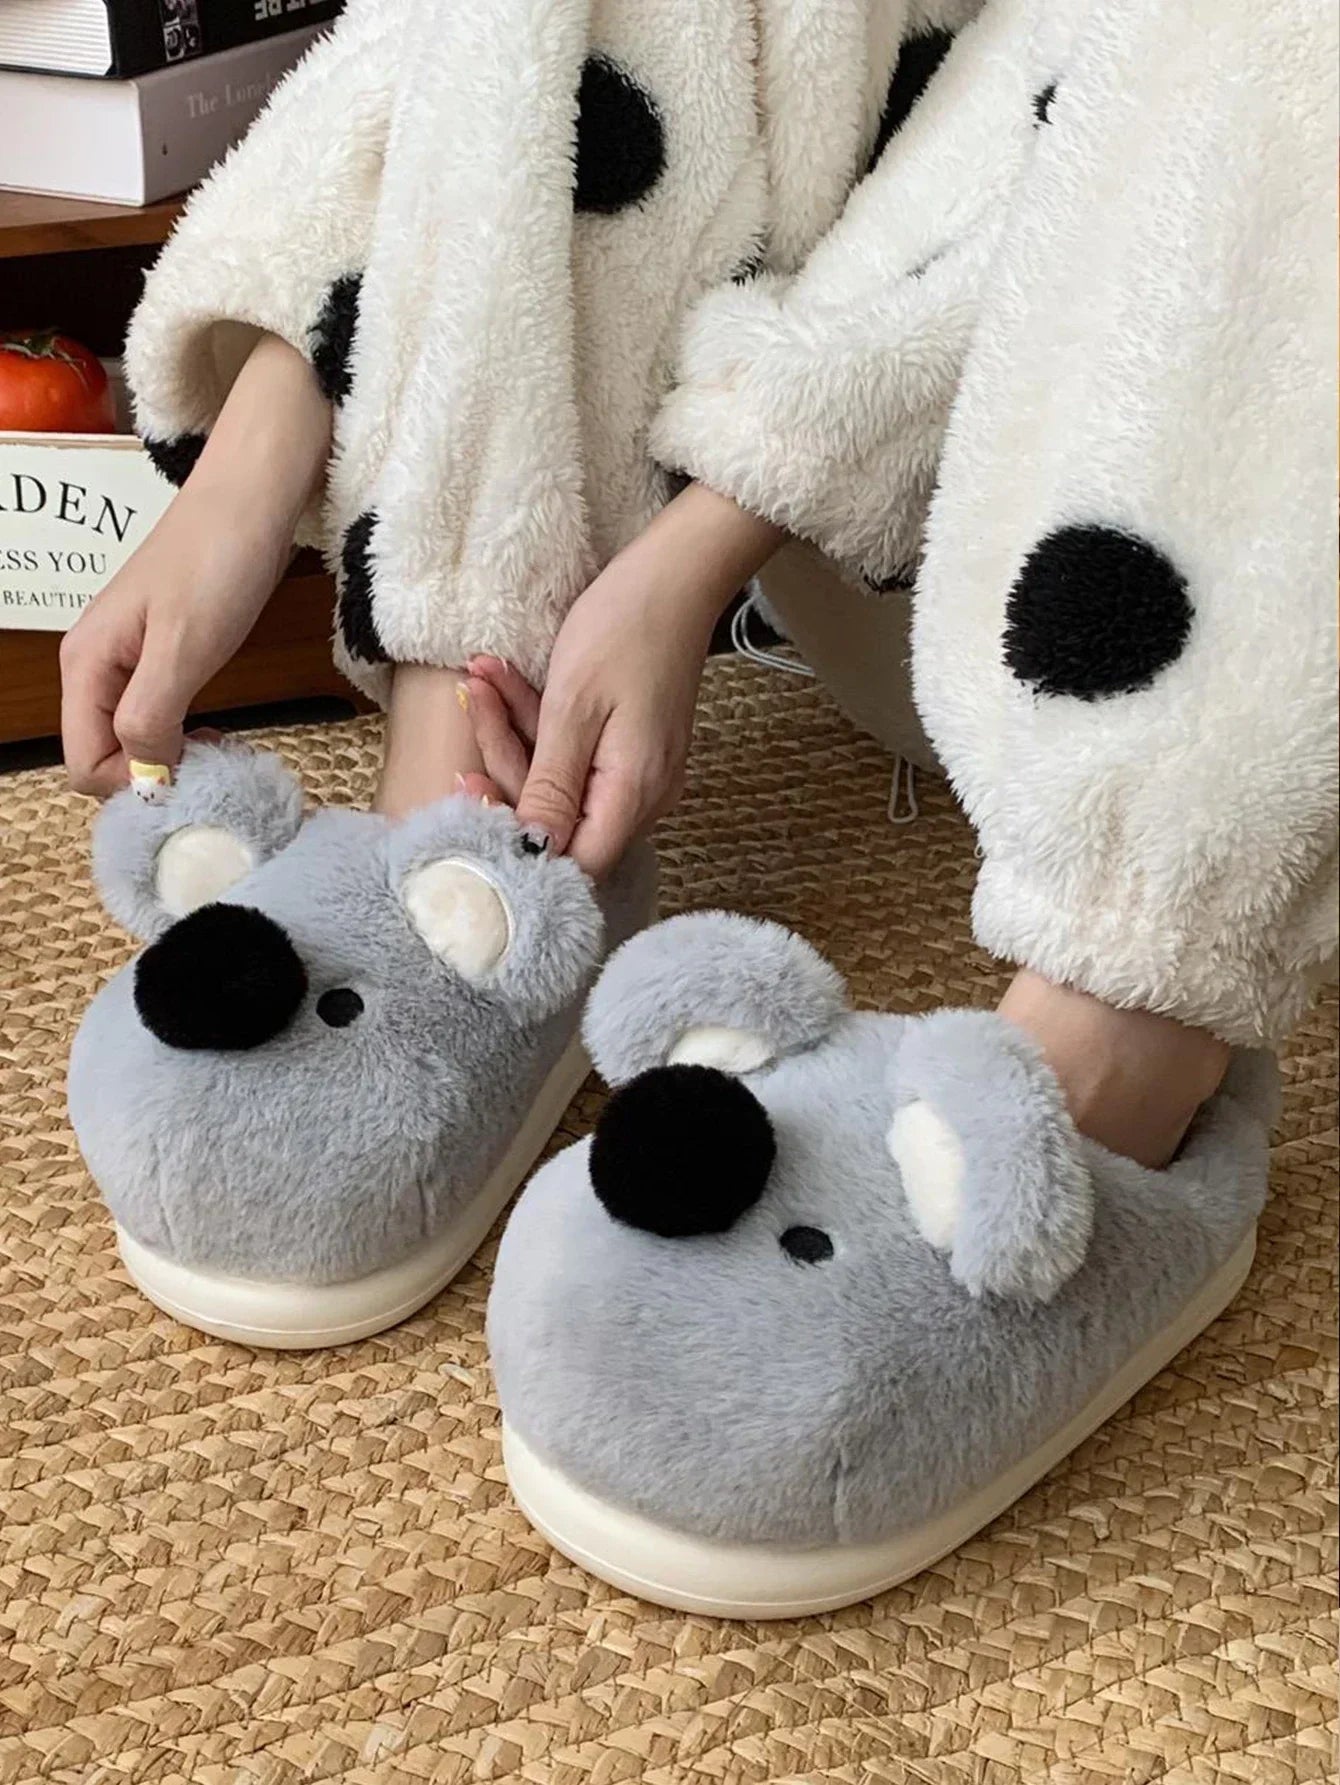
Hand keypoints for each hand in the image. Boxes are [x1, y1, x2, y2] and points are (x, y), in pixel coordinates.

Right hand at [60, 333, 330, 795]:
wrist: (252, 497)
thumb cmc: (218, 563)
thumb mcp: (183, 648)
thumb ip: (148, 716)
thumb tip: (143, 773)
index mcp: (85, 664)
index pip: (82, 763)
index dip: (131, 783)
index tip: (186, 774)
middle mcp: (93, 664)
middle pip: (100, 754)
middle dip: (149, 772)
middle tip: (207, 764)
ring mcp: (125, 658)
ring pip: (129, 736)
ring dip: (169, 755)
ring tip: (218, 748)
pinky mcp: (159, 651)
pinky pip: (154, 713)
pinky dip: (182, 732)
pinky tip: (216, 729)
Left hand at [466, 483, 783, 876]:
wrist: (675, 575)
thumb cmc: (626, 629)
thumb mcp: (573, 707)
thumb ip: (551, 788)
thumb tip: (532, 855)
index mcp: (633, 794)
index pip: (571, 862)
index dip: (517, 842)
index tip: (470, 795)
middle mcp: (642, 797)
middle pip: (558, 820)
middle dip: (504, 764)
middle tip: (471, 703)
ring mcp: (636, 774)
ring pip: (558, 783)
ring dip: (513, 733)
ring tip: (482, 678)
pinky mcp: (628, 751)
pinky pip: (573, 758)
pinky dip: (538, 724)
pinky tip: (506, 682)